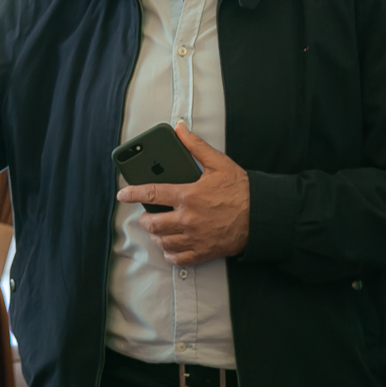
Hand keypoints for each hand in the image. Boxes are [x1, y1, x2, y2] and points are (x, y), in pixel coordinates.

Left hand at [116, 123, 249, 263]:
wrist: (262, 216)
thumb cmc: (241, 190)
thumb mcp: (219, 163)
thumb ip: (196, 146)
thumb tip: (180, 129)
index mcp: (188, 196)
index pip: (151, 194)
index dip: (132, 194)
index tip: (123, 194)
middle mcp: (187, 219)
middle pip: (152, 223)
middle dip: (145, 219)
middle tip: (147, 215)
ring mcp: (194, 238)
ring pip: (162, 241)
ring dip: (156, 235)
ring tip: (159, 228)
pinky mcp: (202, 252)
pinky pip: (176, 258)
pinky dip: (169, 253)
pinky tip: (170, 246)